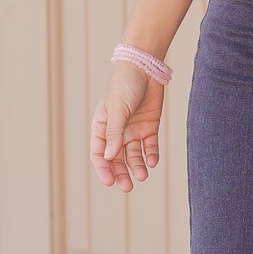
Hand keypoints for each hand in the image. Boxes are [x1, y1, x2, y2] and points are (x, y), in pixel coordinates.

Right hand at [90, 61, 164, 191]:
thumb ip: (114, 133)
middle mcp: (116, 131)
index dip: (103, 169)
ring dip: (137, 166)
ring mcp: (133, 130)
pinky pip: (149, 146)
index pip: (99, 153)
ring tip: (143, 175)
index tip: (110, 182)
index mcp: (102, 126)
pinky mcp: (149, 127)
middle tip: (128, 186)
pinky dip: (150, 155)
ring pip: (133, 155)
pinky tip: (153, 162)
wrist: (146, 67)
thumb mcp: (117, 109)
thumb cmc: (125, 85)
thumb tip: (109, 157)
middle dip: (121, 173)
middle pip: (116, 158)